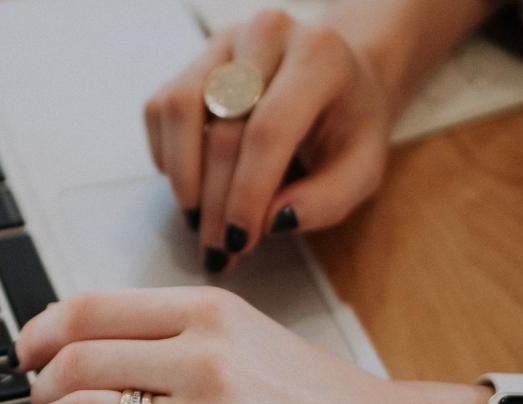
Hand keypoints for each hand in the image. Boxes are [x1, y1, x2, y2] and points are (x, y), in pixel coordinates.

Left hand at [13, 287, 493, 403]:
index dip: (39, 333)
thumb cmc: (317, 402)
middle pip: (75, 368)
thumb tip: (67, 346)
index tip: (26, 355)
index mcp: (214, 314)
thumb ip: (167, 330)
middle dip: (37, 396)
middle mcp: (210, 365)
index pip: (90, 308)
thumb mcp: (248, 337)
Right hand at [144, 10, 391, 272]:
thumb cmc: (349, 126)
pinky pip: (160, 109)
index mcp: (319, 56)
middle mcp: (267, 35)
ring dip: (183, 177)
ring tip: (198, 220)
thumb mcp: (362, 169)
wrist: (337, 77)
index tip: (239, 241)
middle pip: (223, 127)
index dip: (247, 192)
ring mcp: (224, 42)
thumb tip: (272, 221)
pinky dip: (168, 156)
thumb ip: (327, 200)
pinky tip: (194, 184)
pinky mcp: (194, 60)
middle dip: (216, 201)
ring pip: (179, 109)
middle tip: (218, 249)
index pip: (269, 129)